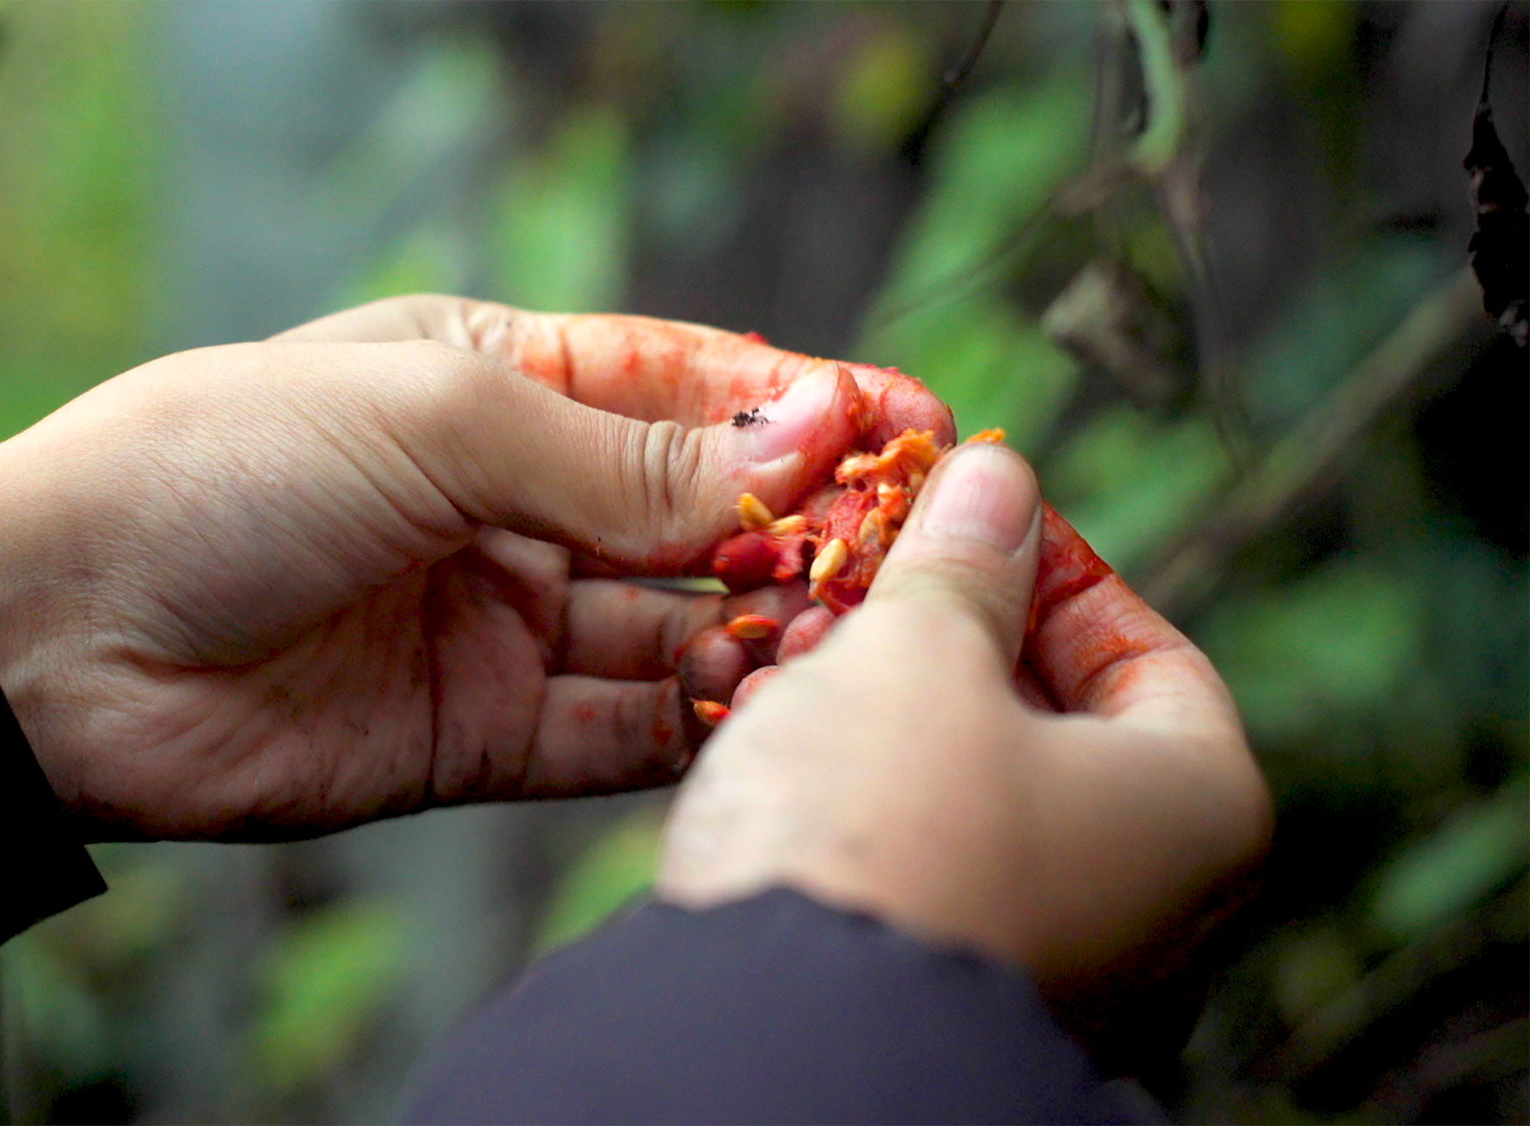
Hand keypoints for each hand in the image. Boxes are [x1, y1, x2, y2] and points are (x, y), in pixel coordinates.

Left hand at [0, 296, 952, 840]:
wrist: (61, 636)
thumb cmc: (227, 469)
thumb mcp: (443, 424)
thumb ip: (628, 457)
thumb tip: (808, 437)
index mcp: (490, 383)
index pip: (681, 385)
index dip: (798, 402)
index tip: (914, 421)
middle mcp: (503, 501)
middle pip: (691, 515)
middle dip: (799, 528)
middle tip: (910, 547)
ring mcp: (493, 619)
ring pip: (669, 628)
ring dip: (763, 633)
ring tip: (859, 638)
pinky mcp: (475, 733)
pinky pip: (614, 731)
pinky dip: (693, 724)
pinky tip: (768, 710)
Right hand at [655, 441, 1271, 1064]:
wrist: (778, 1029)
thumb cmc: (884, 828)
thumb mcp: (918, 653)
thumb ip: (962, 559)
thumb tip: (997, 480)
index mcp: (1196, 809)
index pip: (1149, 652)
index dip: (1050, 566)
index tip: (969, 518)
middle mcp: (1152, 907)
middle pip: (1052, 722)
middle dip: (942, 636)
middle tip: (866, 579)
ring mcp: (1057, 963)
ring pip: (969, 792)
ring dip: (883, 707)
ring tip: (797, 650)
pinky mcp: (952, 993)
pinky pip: (916, 863)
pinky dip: (856, 796)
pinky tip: (776, 740)